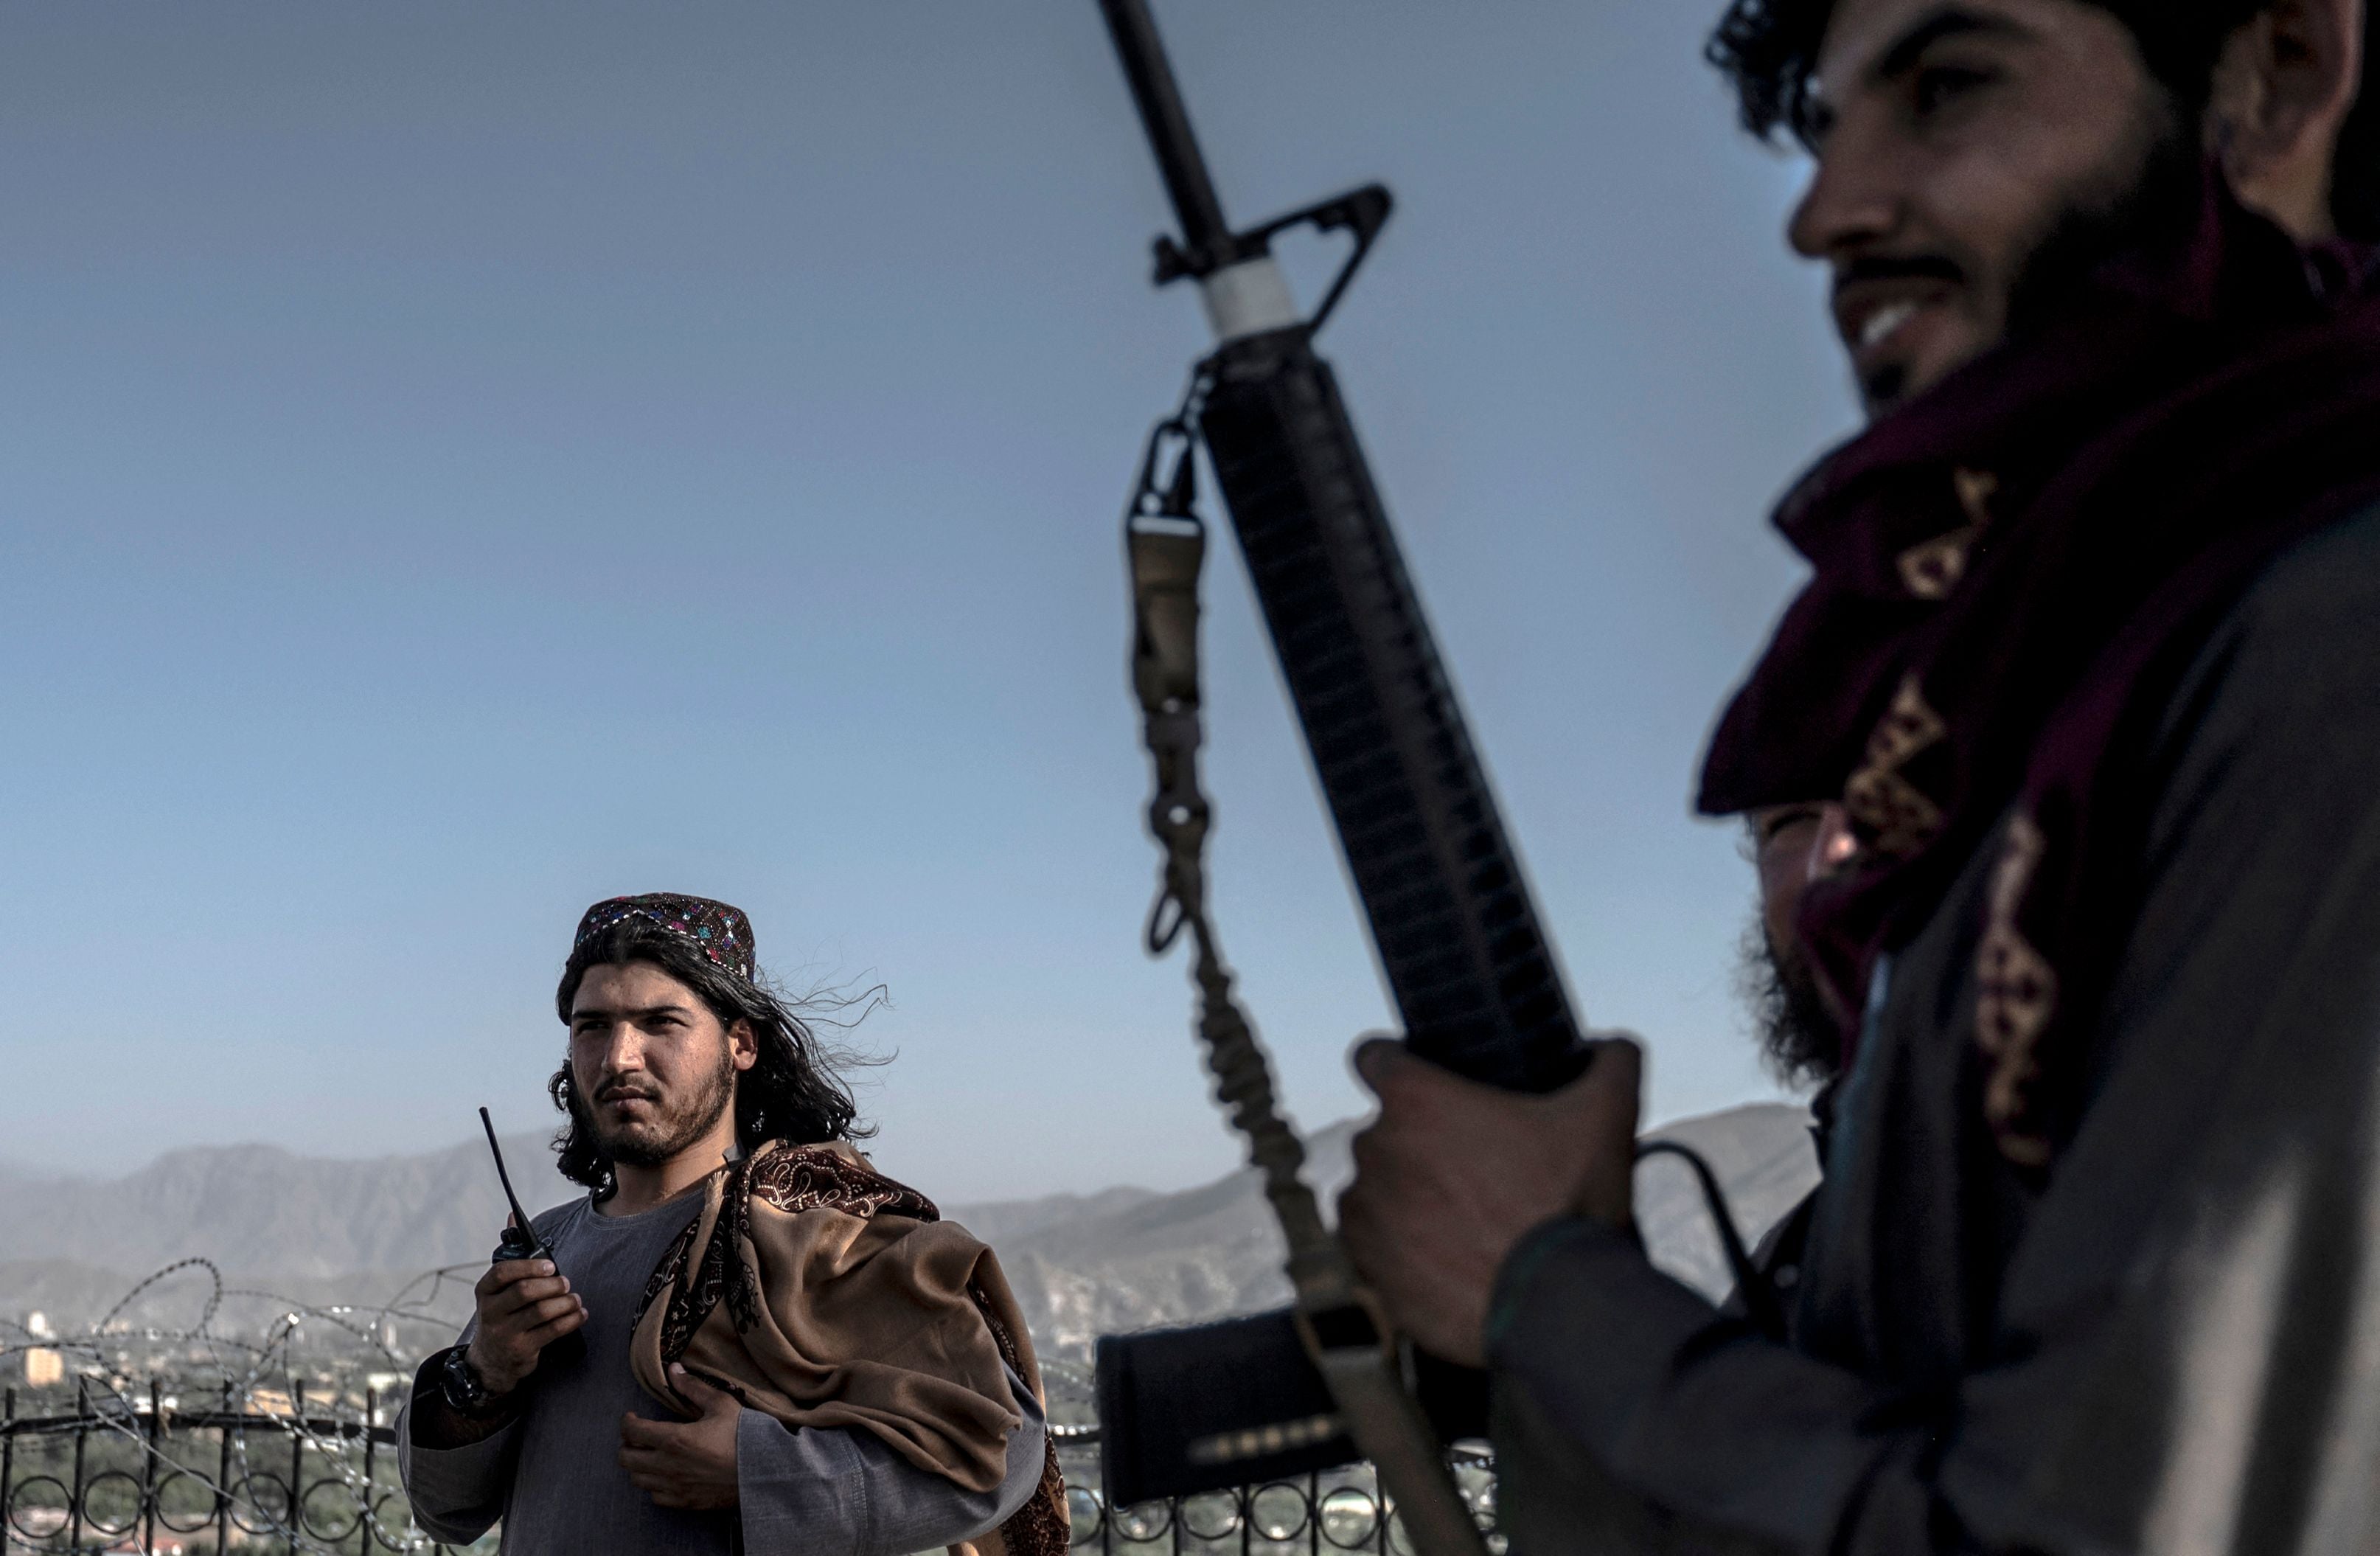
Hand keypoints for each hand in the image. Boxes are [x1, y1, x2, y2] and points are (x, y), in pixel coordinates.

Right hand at [464, 1244, 586, 1396]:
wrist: (491, 1360)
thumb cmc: (502, 1313)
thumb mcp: (498, 1288)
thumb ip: (510, 1254)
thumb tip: (512, 1216)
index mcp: (484, 1291)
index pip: (502, 1273)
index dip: (528, 1266)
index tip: (549, 1266)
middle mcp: (490, 1312)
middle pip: (525, 1292)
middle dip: (552, 1285)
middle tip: (566, 1283)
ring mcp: (505, 1333)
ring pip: (542, 1312)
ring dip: (565, 1303)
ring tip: (575, 1299)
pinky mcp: (521, 1350)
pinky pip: (552, 1331)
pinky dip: (572, 1320)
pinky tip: (579, 1313)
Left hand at [619, 1365, 742, 1510]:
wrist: (765, 1472)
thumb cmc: (744, 1435)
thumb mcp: (721, 1404)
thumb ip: (693, 1387)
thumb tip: (673, 1369)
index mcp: (674, 1439)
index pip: (632, 1431)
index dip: (626, 1422)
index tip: (632, 1416)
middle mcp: (668, 1466)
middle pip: (626, 1459)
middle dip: (627, 1444)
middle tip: (639, 1436)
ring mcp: (675, 1487)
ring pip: (637, 1479)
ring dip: (638, 1465)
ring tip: (650, 1454)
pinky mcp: (684, 1502)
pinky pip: (655, 1496)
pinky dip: (654, 1485)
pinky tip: (666, 1475)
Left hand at [1336, 1035, 1641, 1367]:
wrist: (1555, 1310)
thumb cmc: (1572, 1205)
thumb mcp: (1609, 1115)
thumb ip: (1611, 1062)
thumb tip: (1611, 1047)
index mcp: (1415, 1100)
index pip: (1373, 1057)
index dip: (1394, 1063)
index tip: (1420, 1082)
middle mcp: (1374, 1149)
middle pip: (1387, 1130)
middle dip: (1423, 1144)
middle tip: (1477, 1169)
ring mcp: (1366, 1213)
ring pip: (1376, 1189)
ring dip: (1407, 1197)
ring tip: (1466, 1221)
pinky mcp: (1369, 1268)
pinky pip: (1375, 1245)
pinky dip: (1401, 1249)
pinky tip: (1449, 1259)